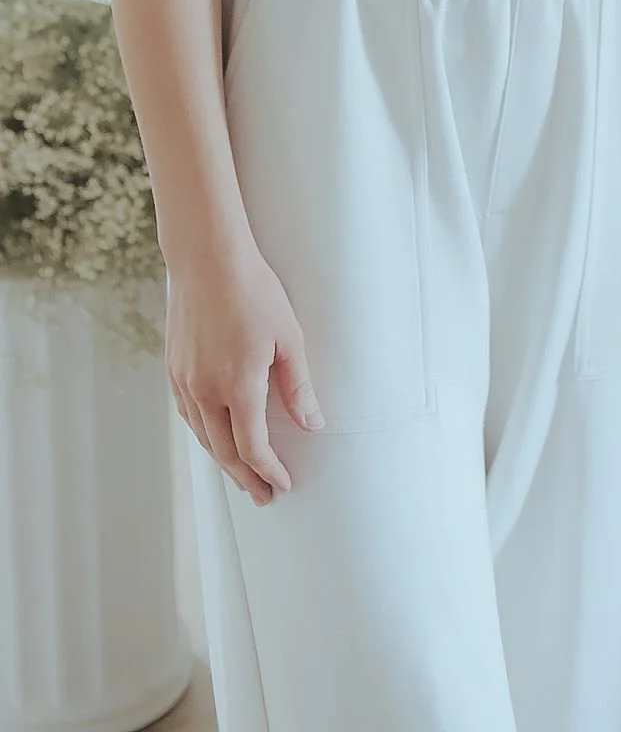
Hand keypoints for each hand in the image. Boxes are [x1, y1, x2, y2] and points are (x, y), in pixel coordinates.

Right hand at [166, 240, 322, 504]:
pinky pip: (189, 415)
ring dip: (223, 460)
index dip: (268, 471)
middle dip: (246, 478)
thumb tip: (312, 424)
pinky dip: (205, 434)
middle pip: (224, 452)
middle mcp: (205, 391)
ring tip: (243, 472)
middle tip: (263, 496)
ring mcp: (185, 381)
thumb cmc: (254, 291)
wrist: (207, 259)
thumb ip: (298, 385)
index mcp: (238, 386)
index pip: (252, 447)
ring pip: (203, 436)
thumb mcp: (289, 337)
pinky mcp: (174, 369)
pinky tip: (216, 435)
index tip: (283, 485)